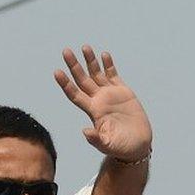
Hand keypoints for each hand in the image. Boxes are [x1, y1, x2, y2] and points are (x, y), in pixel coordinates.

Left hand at [54, 46, 152, 161]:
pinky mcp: (123, 92)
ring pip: (96, 74)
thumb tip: (84, 131)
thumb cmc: (121, 147)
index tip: (57, 71)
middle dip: (74, 65)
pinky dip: (109, 65)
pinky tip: (104, 55)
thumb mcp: (108, 145)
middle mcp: (98, 100)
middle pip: (82, 79)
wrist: (137, 145)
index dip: (65, 83)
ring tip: (85, 47)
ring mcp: (110, 95)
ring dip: (90, 61)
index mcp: (93, 111)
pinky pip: (113, 75)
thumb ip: (96, 139)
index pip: (75, 94)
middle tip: (65, 51)